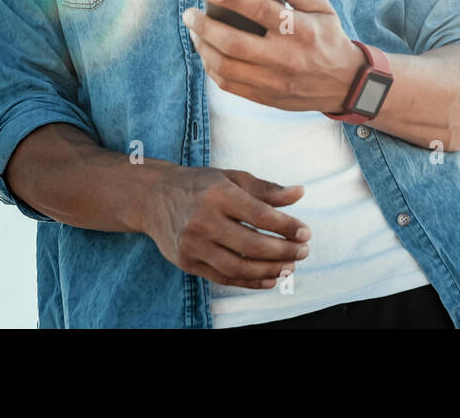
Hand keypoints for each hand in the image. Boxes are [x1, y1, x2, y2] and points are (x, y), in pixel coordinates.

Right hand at [142, 164, 311, 288]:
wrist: (153, 197)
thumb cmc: (200, 185)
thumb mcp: (233, 178)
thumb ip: (267, 189)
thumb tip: (299, 193)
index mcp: (219, 194)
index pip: (260, 215)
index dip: (287, 227)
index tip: (306, 233)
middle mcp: (203, 221)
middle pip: (251, 245)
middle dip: (283, 251)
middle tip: (303, 251)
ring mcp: (193, 245)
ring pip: (238, 267)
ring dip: (269, 271)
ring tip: (290, 268)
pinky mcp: (187, 263)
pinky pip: (224, 278)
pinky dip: (249, 282)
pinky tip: (269, 279)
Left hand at [183, 0, 362, 114]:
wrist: (345, 85)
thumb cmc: (330, 40)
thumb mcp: (325, 11)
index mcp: (300, 31)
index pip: (261, 11)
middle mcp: (286, 57)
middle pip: (234, 42)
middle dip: (205, 26)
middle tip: (191, 14)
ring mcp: (274, 81)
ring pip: (226, 66)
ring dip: (204, 48)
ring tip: (196, 33)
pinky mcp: (267, 97)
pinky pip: (230, 84)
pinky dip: (213, 68)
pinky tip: (208, 53)